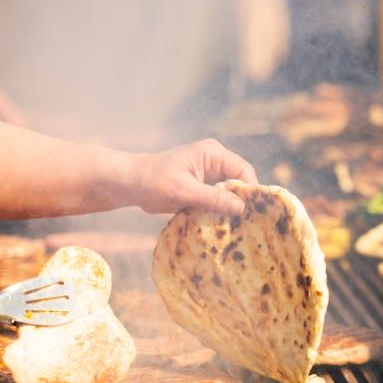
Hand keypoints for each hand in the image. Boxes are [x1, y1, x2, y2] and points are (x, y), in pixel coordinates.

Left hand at [129, 139, 257, 214]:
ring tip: (236, 228)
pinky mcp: (203, 188)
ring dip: (231, 209)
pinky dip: (220, 212)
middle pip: (240, 182)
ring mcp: (209, 176)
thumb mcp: (184, 190)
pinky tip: (222, 226)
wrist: (131, 184)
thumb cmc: (154, 181)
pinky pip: (219, 200)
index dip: (250, 191)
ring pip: (231, 193)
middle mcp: (215, 162)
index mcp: (213, 154)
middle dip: (242, 202)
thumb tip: (241, 207)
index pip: (243, 171)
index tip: (252, 212)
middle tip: (246, 224)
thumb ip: (213, 198)